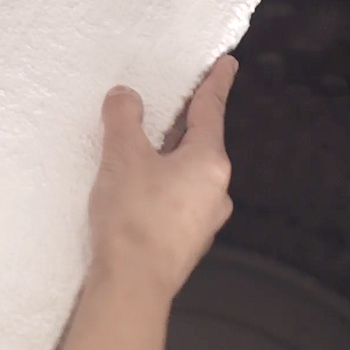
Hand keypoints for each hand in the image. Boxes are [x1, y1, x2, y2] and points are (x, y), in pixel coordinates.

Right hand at [88, 55, 237, 301]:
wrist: (133, 286)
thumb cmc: (134, 218)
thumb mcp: (122, 157)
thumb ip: (124, 119)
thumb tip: (126, 97)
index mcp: (209, 162)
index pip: (211, 111)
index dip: (215, 83)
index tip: (227, 64)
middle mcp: (216, 190)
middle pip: (200, 144)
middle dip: (183, 126)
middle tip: (170, 107)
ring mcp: (205, 220)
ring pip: (189, 176)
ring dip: (170, 161)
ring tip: (141, 156)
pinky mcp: (187, 243)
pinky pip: (179, 203)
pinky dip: (163, 190)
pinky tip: (138, 196)